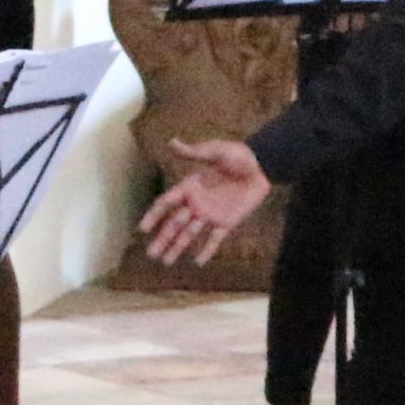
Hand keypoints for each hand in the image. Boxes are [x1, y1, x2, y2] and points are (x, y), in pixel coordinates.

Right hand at [139, 140, 271, 265]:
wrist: (262, 166)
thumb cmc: (238, 156)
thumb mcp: (215, 151)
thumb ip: (194, 152)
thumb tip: (172, 142)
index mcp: (190, 186)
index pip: (166, 203)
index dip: (154, 216)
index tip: (142, 229)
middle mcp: (196, 203)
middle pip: (174, 224)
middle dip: (162, 239)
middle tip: (150, 254)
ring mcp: (210, 214)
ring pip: (189, 234)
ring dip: (178, 248)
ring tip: (165, 262)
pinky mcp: (227, 222)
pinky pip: (215, 239)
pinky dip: (207, 250)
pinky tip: (198, 262)